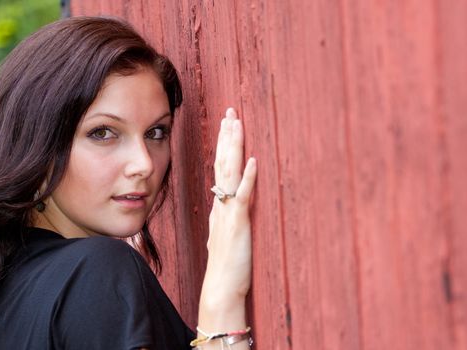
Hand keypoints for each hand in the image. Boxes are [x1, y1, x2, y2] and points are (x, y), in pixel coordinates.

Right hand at [200, 107, 256, 312]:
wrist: (221, 287)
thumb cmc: (225, 265)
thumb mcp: (222, 236)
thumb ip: (222, 218)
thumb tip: (220, 207)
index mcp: (218, 206)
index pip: (219, 168)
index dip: (223, 145)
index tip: (226, 125)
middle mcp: (221, 204)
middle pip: (222, 163)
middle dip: (227, 136)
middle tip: (230, 112)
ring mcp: (228, 212)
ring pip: (229, 173)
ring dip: (234, 147)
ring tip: (236, 124)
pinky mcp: (239, 223)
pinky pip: (242, 196)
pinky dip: (248, 178)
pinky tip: (253, 161)